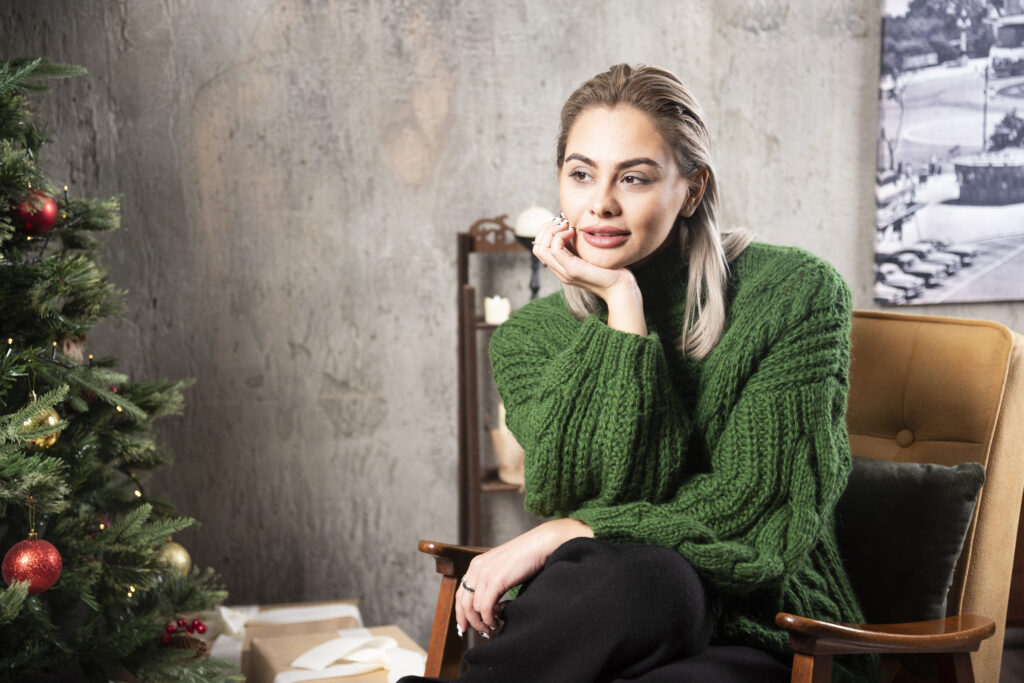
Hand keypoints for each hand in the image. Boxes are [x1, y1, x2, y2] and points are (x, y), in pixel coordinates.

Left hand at [455, 518, 591, 636]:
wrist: (539, 544)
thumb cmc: (526, 558)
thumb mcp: (502, 569)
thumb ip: (492, 583)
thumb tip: (491, 607)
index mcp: (476, 565)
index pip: (460, 593)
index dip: (460, 612)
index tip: (464, 626)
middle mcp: (477, 568)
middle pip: (463, 602)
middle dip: (470, 621)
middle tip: (481, 631)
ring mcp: (485, 573)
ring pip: (474, 607)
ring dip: (483, 622)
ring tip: (493, 626)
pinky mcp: (496, 580)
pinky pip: (486, 606)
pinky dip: (490, 618)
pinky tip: (498, 620)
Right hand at [532, 216, 629, 299]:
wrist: (620, 286)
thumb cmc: (609, 268)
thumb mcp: (588, 253)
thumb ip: (577, 244)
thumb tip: (570, 225)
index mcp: (561, 267)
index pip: (540, 248)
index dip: (546, 232)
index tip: (562, 223)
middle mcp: (559, 271)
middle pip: (537, 247)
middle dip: (546, 229)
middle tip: (563, 222)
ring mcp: (564, 272)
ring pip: (541, 249)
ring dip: (551, 231)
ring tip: (567, 225)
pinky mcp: (572, 270)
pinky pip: (555, 250)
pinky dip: (560, 236)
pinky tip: (572, 232)